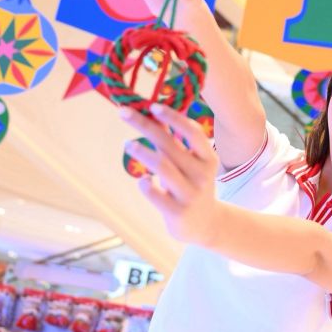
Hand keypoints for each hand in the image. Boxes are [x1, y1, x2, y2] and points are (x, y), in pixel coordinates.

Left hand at [121, 103, 220, 246]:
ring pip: (162, 167)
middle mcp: (202, 175)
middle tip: (123, 112)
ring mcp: (190, 194)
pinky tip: (143, 180)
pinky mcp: (177, 212)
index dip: (173, 117)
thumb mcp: (191, 164)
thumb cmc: (193, 186)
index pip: (193, 132)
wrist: (206, 225)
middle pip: (170, 145)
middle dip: (145, 125)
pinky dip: (145, 184)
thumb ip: (174, 141)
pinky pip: (156, 194)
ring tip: (127, 144)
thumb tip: (151, 113)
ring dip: (142, 152)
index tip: (152, 106)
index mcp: (208, 159)